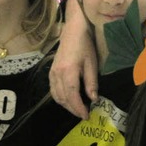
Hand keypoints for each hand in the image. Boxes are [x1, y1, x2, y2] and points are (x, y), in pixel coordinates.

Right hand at [49, 0, 98, 119]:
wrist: (73, 30)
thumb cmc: (85, 44)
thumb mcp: (92, 62)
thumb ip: (91, 82)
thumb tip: (94, 99)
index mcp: (68, 71)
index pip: (71, 96)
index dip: (78, 108)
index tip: (86, 115)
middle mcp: (57, 74)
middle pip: (62, 98)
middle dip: (73, 109)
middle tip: (84, 114)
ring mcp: (52, 73)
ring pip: (56, 96)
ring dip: (66, 105)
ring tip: (78, 108)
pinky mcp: (51, 71)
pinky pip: (53, 90)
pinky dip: (61, 98)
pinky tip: (69, 98)